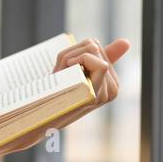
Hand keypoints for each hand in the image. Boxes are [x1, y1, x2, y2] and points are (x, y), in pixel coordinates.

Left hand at [0, 36, 130, 161]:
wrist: (36, 119)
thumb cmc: (52, 94)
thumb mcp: (75, 70)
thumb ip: (97, 55)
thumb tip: (127, 42)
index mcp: (111, 83)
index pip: (96, 46)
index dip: (74, 52)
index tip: (66, 71)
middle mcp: (114, 89)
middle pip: (94, 44)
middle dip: (70, 53)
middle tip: (60, 77)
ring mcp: (107, 93)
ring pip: (92, 48)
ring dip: (68, 58)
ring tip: (61, 80)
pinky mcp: (98, 94)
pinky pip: (93, 59)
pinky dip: (74, 61)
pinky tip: (65, 77)